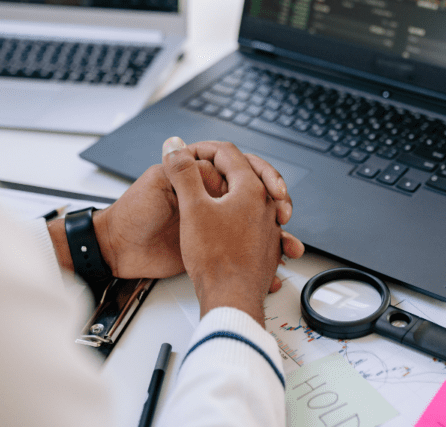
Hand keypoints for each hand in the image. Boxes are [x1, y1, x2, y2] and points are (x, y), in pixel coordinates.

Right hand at [162, 138, 301, 324]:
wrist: (231, 299)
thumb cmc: (215, 258)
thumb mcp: (192, 208)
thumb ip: (183, 173)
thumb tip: (175, 147)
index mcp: (250, 189)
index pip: (228, 155)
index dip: (202, 149)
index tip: (186, 156)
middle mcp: (266, 205)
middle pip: (250, 172)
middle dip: (228, 166)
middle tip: (211, 165)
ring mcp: (270, 227)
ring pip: (257, 197)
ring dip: (238, 191)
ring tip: (222, 192)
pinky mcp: (267, 247)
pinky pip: (259, 222)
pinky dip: (245, 216)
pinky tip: (231, 225)